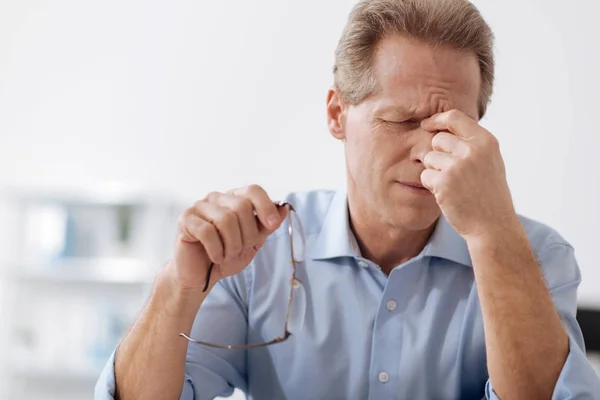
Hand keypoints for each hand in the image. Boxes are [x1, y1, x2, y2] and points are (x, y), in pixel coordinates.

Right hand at [170, 185, 287, 291]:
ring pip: (225, 220)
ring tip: (227, 255)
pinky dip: (216, 250)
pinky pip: (207, 232)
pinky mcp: (185, 219)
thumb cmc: (225, 256)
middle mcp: (217, 198)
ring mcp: (199, 207)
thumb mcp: (252, 243)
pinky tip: (215, 257)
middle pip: (241, 206)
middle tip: (240, 249)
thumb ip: (266, 226)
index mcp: (234, 199)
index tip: (272, 225)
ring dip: (232, 245)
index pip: (253, 190)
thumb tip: (284, 208)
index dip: (265, 206)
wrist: (200, 276)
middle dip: (247, 234)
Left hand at [420, 110, 517, 239]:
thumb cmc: (489, 194)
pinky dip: (431, 185)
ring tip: (453, 185)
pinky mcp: (444, 182)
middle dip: (438, 154)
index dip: (436, 120)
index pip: (454, 117)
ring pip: (429, 157)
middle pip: (438, 139)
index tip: (426, 125)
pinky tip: (447, 195)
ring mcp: (458, 165)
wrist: (493, 226)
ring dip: (434, 171)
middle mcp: (473, 150)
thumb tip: (442, 128)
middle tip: (451, 172)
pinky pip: (425, 175)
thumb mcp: (490, 161)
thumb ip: (471, 143)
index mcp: (486, 141)